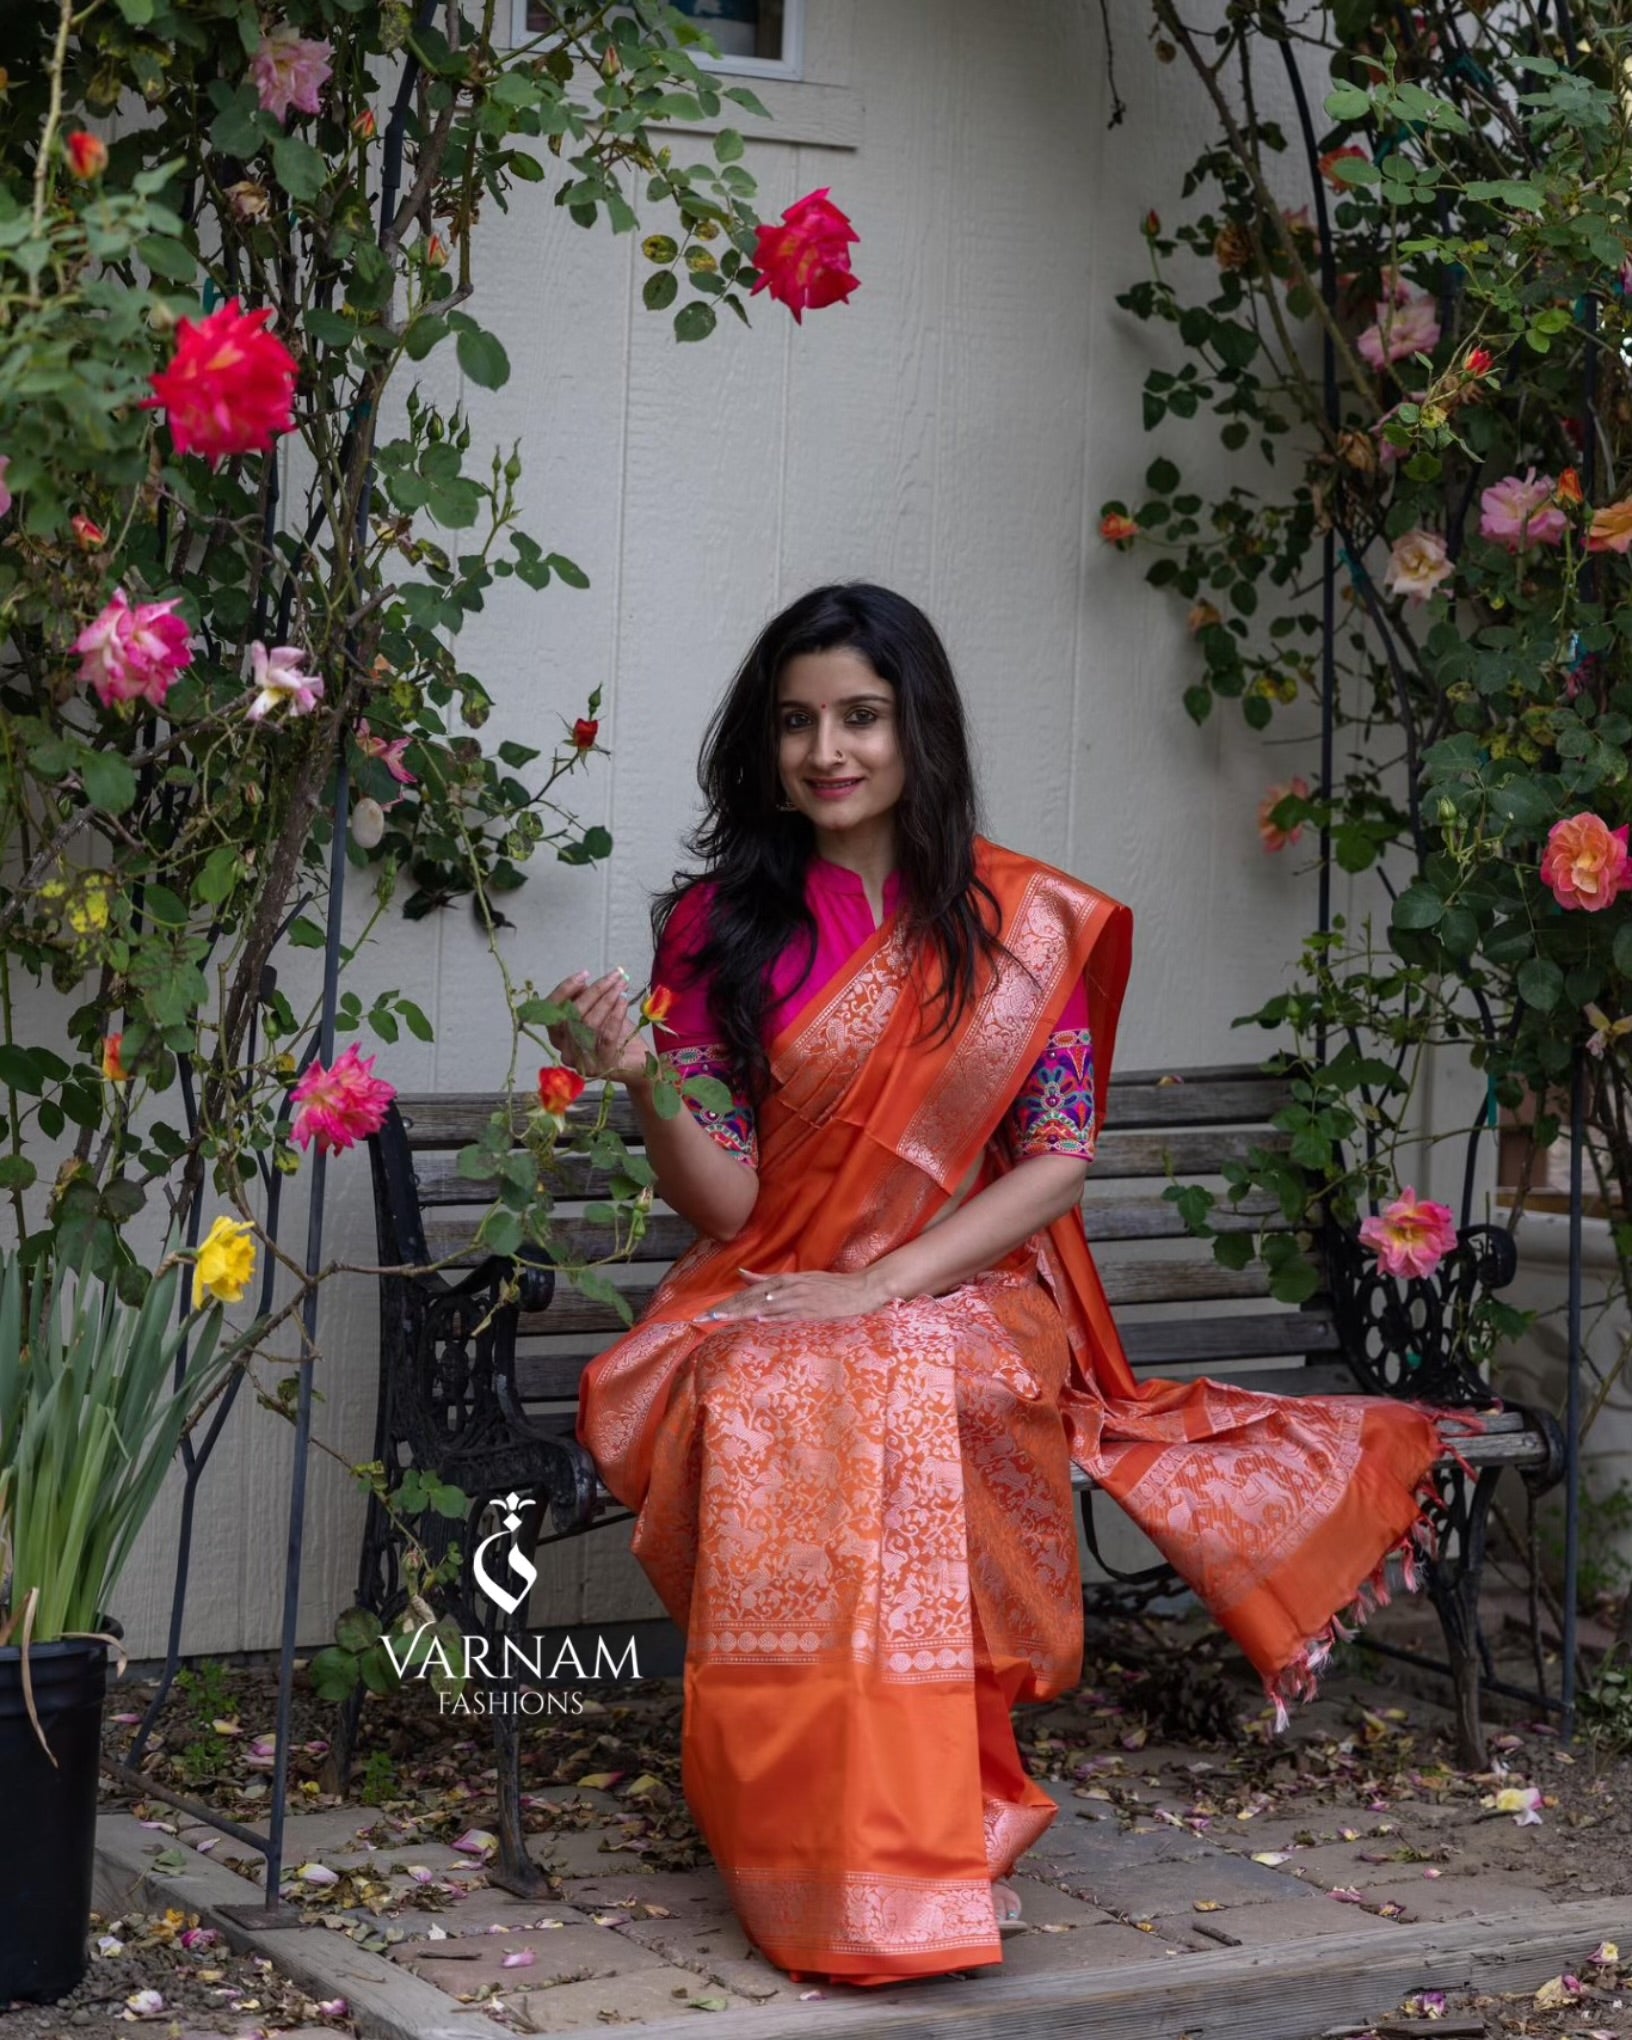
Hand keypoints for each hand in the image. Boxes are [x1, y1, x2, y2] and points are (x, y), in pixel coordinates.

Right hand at [543, 967, 652, 1087]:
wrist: (638, 1062)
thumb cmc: (616, 1035)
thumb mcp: (598, 1012)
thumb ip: (585, 999)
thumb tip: (582, 982)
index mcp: (558, 1036)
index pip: (552, 1010)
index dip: (565, 990)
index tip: (584, 973)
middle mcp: (565, 1050)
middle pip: (573, 1014)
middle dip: (595, 990)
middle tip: (615, 976)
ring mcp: (582, 1061)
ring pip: (588, 1024)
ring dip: (607, 1000)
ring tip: (621, 986)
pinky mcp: (601, 1067)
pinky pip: (605, 1037)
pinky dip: (615, 1016)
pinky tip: (623, 1002)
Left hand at [698, 1263, 886, 1323]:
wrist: (860, 1289)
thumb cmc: (829, 1286)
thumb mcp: (798, 1278)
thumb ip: (769, 1279)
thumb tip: (743, 1274)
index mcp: (784, 1280)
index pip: (749, 1292)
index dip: (728, 1303)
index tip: (707, 1313)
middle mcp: (788, 1287)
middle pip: (751, 1299)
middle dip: (727, 1309)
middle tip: (705, 1318)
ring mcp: (800, 1299)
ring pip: (765, 1306)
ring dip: (742, 1313)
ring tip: (721, 1320)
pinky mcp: (812, 1310)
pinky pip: (789, 1314)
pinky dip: (774, 1316)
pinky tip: (759, 1319)